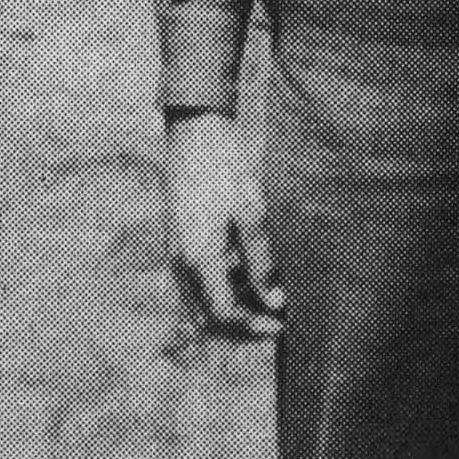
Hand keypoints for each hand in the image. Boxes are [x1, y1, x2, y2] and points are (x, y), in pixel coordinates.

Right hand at [166, 112, 284, 341]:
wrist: (195, 131)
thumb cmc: (225, 167)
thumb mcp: (250, 212)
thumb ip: (261, 261)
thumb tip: (276, 302)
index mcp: (197, 258)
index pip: (223, 315)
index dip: (253, 327)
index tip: (282, 324)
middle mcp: (180, 263)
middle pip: (208, 318)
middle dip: (242, 327)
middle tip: (276, 320)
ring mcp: (176, 253)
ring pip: (201, 302)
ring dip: (233, 308)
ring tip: (268, 294)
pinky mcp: (179, 241)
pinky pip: (198, 282)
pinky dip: (223, 288)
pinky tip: (250, 272)